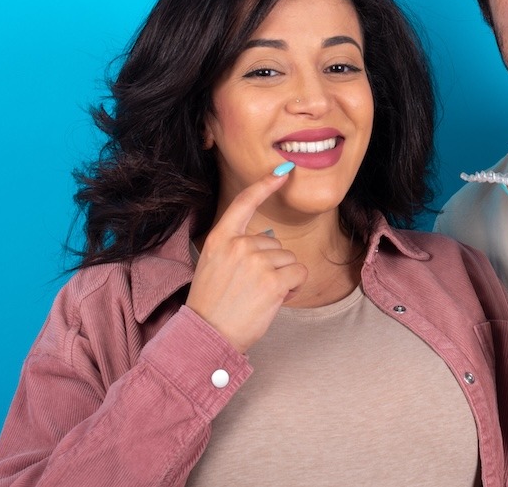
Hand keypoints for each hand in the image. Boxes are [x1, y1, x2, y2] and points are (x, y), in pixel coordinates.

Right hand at [186, 166, 308, 352]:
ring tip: (260, 296)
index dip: (264, 185)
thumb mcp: (214, 266)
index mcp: (220, 239)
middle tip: (252, 289)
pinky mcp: (273, 280)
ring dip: (284, 278)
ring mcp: (256, 261)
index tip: (281, 172)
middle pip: (275, 243)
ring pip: (289, 259)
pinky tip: (276, 299)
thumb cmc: (213, 306)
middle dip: (273, 265)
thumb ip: (237, 248)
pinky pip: (299, 273)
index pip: (243, 203)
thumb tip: (269, 239)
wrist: (207, 336)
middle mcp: (238, 245)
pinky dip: (295, 287)